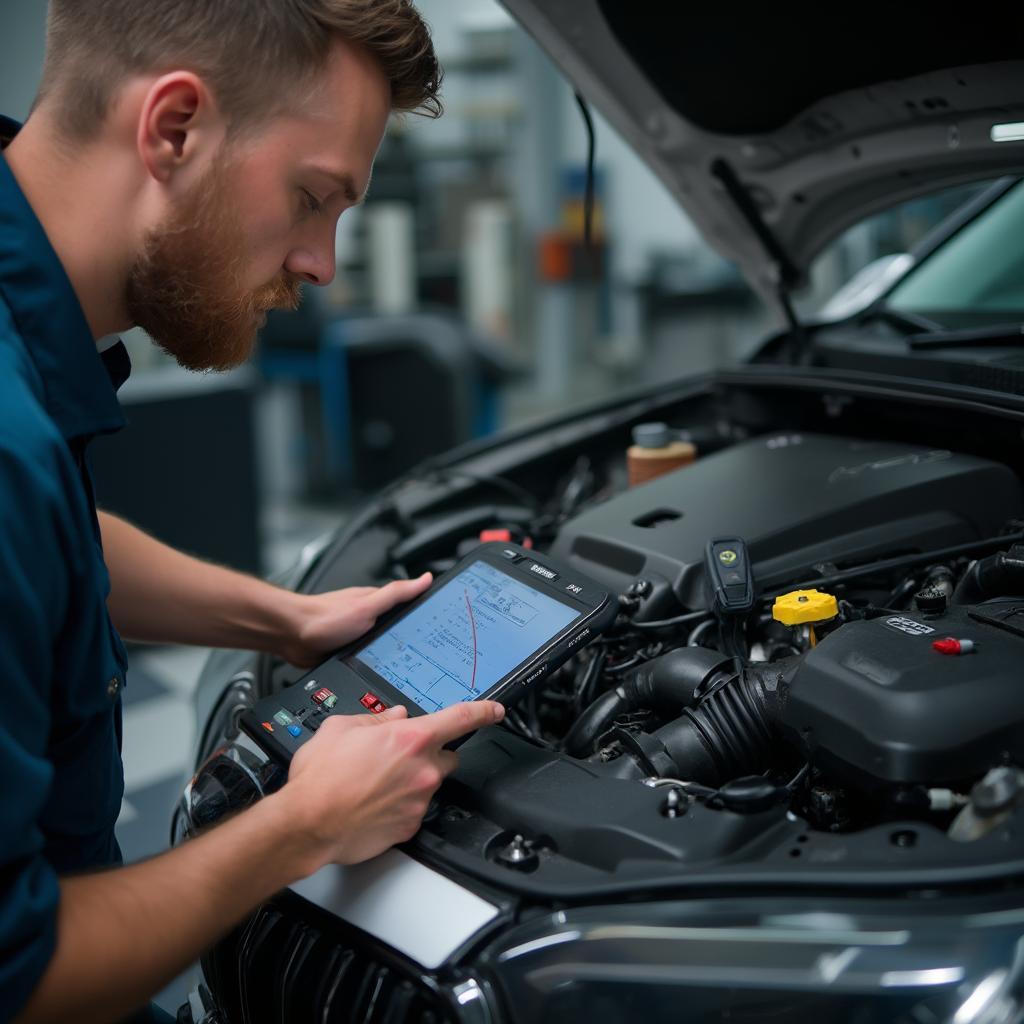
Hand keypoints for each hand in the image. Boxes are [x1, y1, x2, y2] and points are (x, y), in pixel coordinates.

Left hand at [281, 573, 432, 666]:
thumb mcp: (368, 604)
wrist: (292, 637)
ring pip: (388, 647)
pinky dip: (380, 665)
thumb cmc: (325, 618)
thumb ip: (397, 593)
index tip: (449, 622)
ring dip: (397, 657)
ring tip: (417, 669)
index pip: (412, 606)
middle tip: (437, 655)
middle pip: (402, 629)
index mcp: (380, 603)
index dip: (430, 614)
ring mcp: (361, 636)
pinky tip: (386, 674)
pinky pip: (372, 660)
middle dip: (418, 641)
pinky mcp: (351, 653)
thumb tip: (426, 578)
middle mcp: (372, 618)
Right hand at [284, 699, 504, 869]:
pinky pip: (414, 810)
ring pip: (428, 784)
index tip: (495, 711)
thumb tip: (392, 718)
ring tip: (375, 784)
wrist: (308, 823)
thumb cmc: (320, 778)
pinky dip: (400, 806)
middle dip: (430, 755)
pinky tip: (374, 804)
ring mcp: (419, 800)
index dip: (483, 711)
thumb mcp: (341, 728)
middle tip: (400, 758)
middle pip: (446, 756)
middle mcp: (422, 769)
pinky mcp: (410, 826)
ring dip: (412, 781)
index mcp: (410, 739)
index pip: (461, 718)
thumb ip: (375, 719)